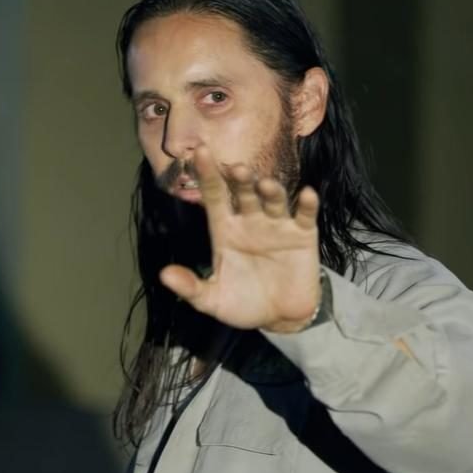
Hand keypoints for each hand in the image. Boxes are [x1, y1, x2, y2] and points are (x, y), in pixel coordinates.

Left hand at [160, 146, 322, 333]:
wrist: (280, 319)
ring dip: (271, 190)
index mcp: (225, 230)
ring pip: (274, 200)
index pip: (214, 196)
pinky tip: (307, 195)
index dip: (207, 175)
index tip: (199, 153)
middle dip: (240, 180)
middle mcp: (250, 221)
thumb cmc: (243, 304)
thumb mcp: (213, 300)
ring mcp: (277, 226)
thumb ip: (191, 288)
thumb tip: (164, 276)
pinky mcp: (303, 236)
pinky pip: (305, 216)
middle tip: (236, 168)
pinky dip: (307, 205)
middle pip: (243, 193)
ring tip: (265, 185)